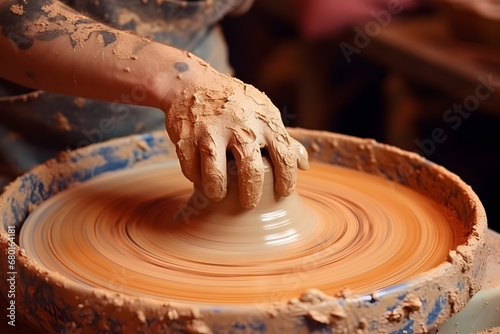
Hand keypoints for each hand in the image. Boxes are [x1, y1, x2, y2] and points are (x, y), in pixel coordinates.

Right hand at [163, 57, 308, 208]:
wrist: (191, 82)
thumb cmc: (235, 103)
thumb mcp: (263, 113)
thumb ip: (284, 139)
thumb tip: (304, 165)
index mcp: (264, 120)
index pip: (284, 156)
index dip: (287, 179)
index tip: (283, 192)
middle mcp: (240, 125)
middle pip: (250, 171)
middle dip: (251, 193)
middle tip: (249, 203)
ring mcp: (211, 131)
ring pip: (215, 174)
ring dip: (217, 190)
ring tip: (218, 193)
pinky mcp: (186, 137)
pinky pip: (192, 169)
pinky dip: (196, 177)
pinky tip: (200, 176)